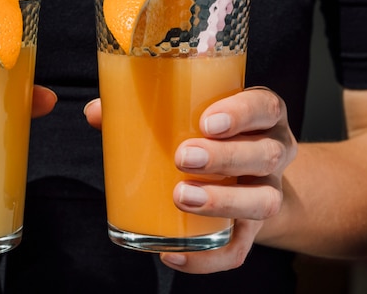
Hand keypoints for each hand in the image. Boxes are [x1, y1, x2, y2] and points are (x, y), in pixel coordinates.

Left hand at [84, 86, 297, 273]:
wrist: (245, 175)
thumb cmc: (206, 133)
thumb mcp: (188, 113)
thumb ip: (145, 110)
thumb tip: (95, 111)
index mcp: (259, 116)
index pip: (265, 108)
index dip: (242, 113)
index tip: (207, 121)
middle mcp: (271, 152)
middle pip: (266, 154)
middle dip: (226, 157)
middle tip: (183, 157)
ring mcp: (267, 192)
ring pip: (264, 202)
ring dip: (223, 201)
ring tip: (181, 197)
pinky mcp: (252, 230)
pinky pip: (239, 249)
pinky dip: (208, 258)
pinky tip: (174, 253)